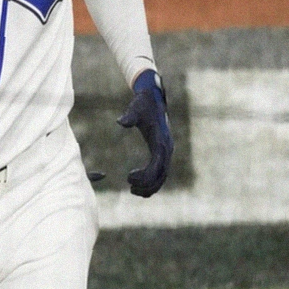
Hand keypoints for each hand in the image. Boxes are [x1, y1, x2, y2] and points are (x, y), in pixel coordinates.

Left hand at [117, 69, 172, 196]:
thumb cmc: (143, 103)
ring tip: (132, 191)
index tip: (128, 178)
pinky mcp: (162, 151)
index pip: (157, 164)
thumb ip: (129, 116)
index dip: (145, 175)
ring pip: (162, 176)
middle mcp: (167, 148)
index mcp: (161, 141)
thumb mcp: (136, 108)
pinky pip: (160, 172)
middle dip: (147, 185)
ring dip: (150, 186)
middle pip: (162, 175)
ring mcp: (166, 151)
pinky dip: (152, 181)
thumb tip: (121, 122)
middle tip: (130, 188)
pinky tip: (138, 186)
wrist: (153, 97)